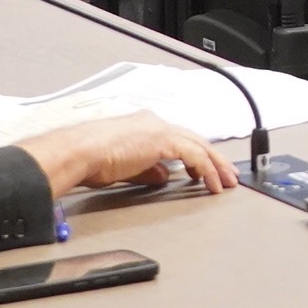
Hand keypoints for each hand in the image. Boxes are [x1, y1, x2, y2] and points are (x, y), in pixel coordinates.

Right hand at [19, 110, 239, 196]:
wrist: (81, 152)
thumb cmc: (90, 159)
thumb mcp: (125, 167)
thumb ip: (147, 170)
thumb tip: (163, 176)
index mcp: (144, 126)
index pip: (178, 139)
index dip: (195, 155)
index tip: (204, 171)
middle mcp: (155, 123)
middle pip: (195, 140)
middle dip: (214, 159)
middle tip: (226, 176)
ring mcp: (160, 129)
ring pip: (200, 145)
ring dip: (216, 165)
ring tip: (225, 182)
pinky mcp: (164, 140)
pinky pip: (195, 155)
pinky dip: (206, 170)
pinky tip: (210, 184)